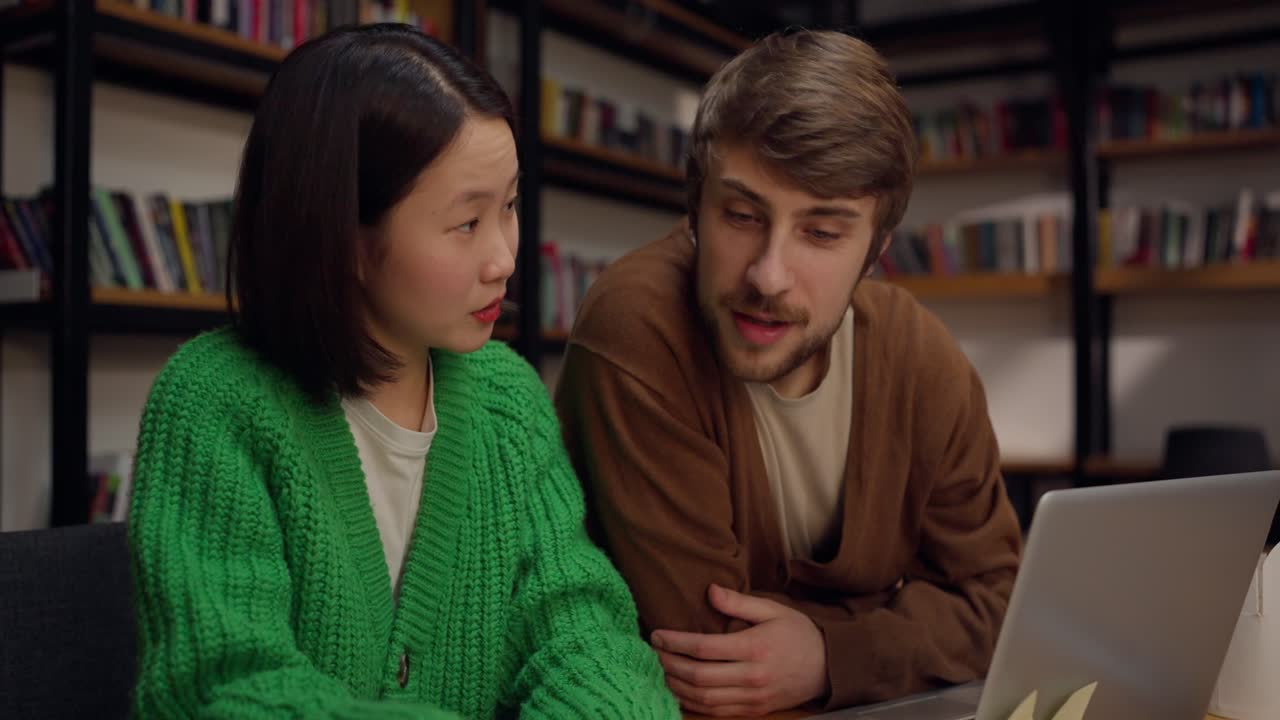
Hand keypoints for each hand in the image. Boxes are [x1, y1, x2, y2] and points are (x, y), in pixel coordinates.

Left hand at [650, 584, 828, 716]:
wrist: (828, 667)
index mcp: (755, 648)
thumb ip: (739, 602)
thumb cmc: (798, 634)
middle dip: (670, 664)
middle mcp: (752, 676)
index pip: (704, 648)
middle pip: (699, 676)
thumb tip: (710, 591)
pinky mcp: (754, 710)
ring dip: (677, 686)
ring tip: (661, 670)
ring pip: (704, 698)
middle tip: (653, 652)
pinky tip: (680, 691)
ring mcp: (752, 697)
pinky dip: (693, 703)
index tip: (657, 635)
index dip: (676, 642)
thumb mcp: (773, 610)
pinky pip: (716, 711)